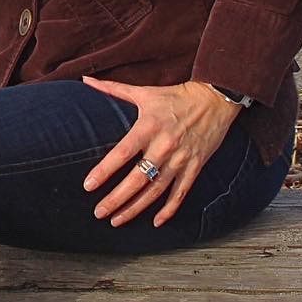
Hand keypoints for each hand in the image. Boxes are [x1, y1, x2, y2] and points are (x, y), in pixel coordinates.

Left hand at [81, 77, 242, 227]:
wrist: (215, 99)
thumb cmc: (175, 96)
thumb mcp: (144, 91)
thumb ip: (113, 88)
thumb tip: (86, 80)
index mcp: (148, 127)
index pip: (122, 153)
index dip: (105, 171)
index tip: (88, 185)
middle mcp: (164, 146)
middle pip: (137, 179)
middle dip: (117, 199)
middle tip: (99, 212)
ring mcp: (181, 159)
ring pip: (156, 191)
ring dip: (136, 208)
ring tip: (118, 220)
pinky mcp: (195, 167)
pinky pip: (181, 193)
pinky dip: (169, 209)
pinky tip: (155, 221)